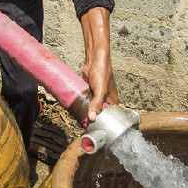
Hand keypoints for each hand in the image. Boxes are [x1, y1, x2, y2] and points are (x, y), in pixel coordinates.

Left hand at [79, 7, 118, 121]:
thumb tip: (92, 117)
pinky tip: (75, 110)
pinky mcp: (89, 92)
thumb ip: (97, 103)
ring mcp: (97, 96)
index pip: (106, 117)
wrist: (94, 59)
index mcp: (113, 102)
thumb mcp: (100, 89)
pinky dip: (81, 106)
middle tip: (81, 125)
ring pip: (90, 108)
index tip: (89, 128)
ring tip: (77, 119)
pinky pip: (85, 102)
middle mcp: (106, 100)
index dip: (99, 123)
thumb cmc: (102, 72)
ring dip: (84, 113)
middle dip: (89, 119)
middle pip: (97, 114)